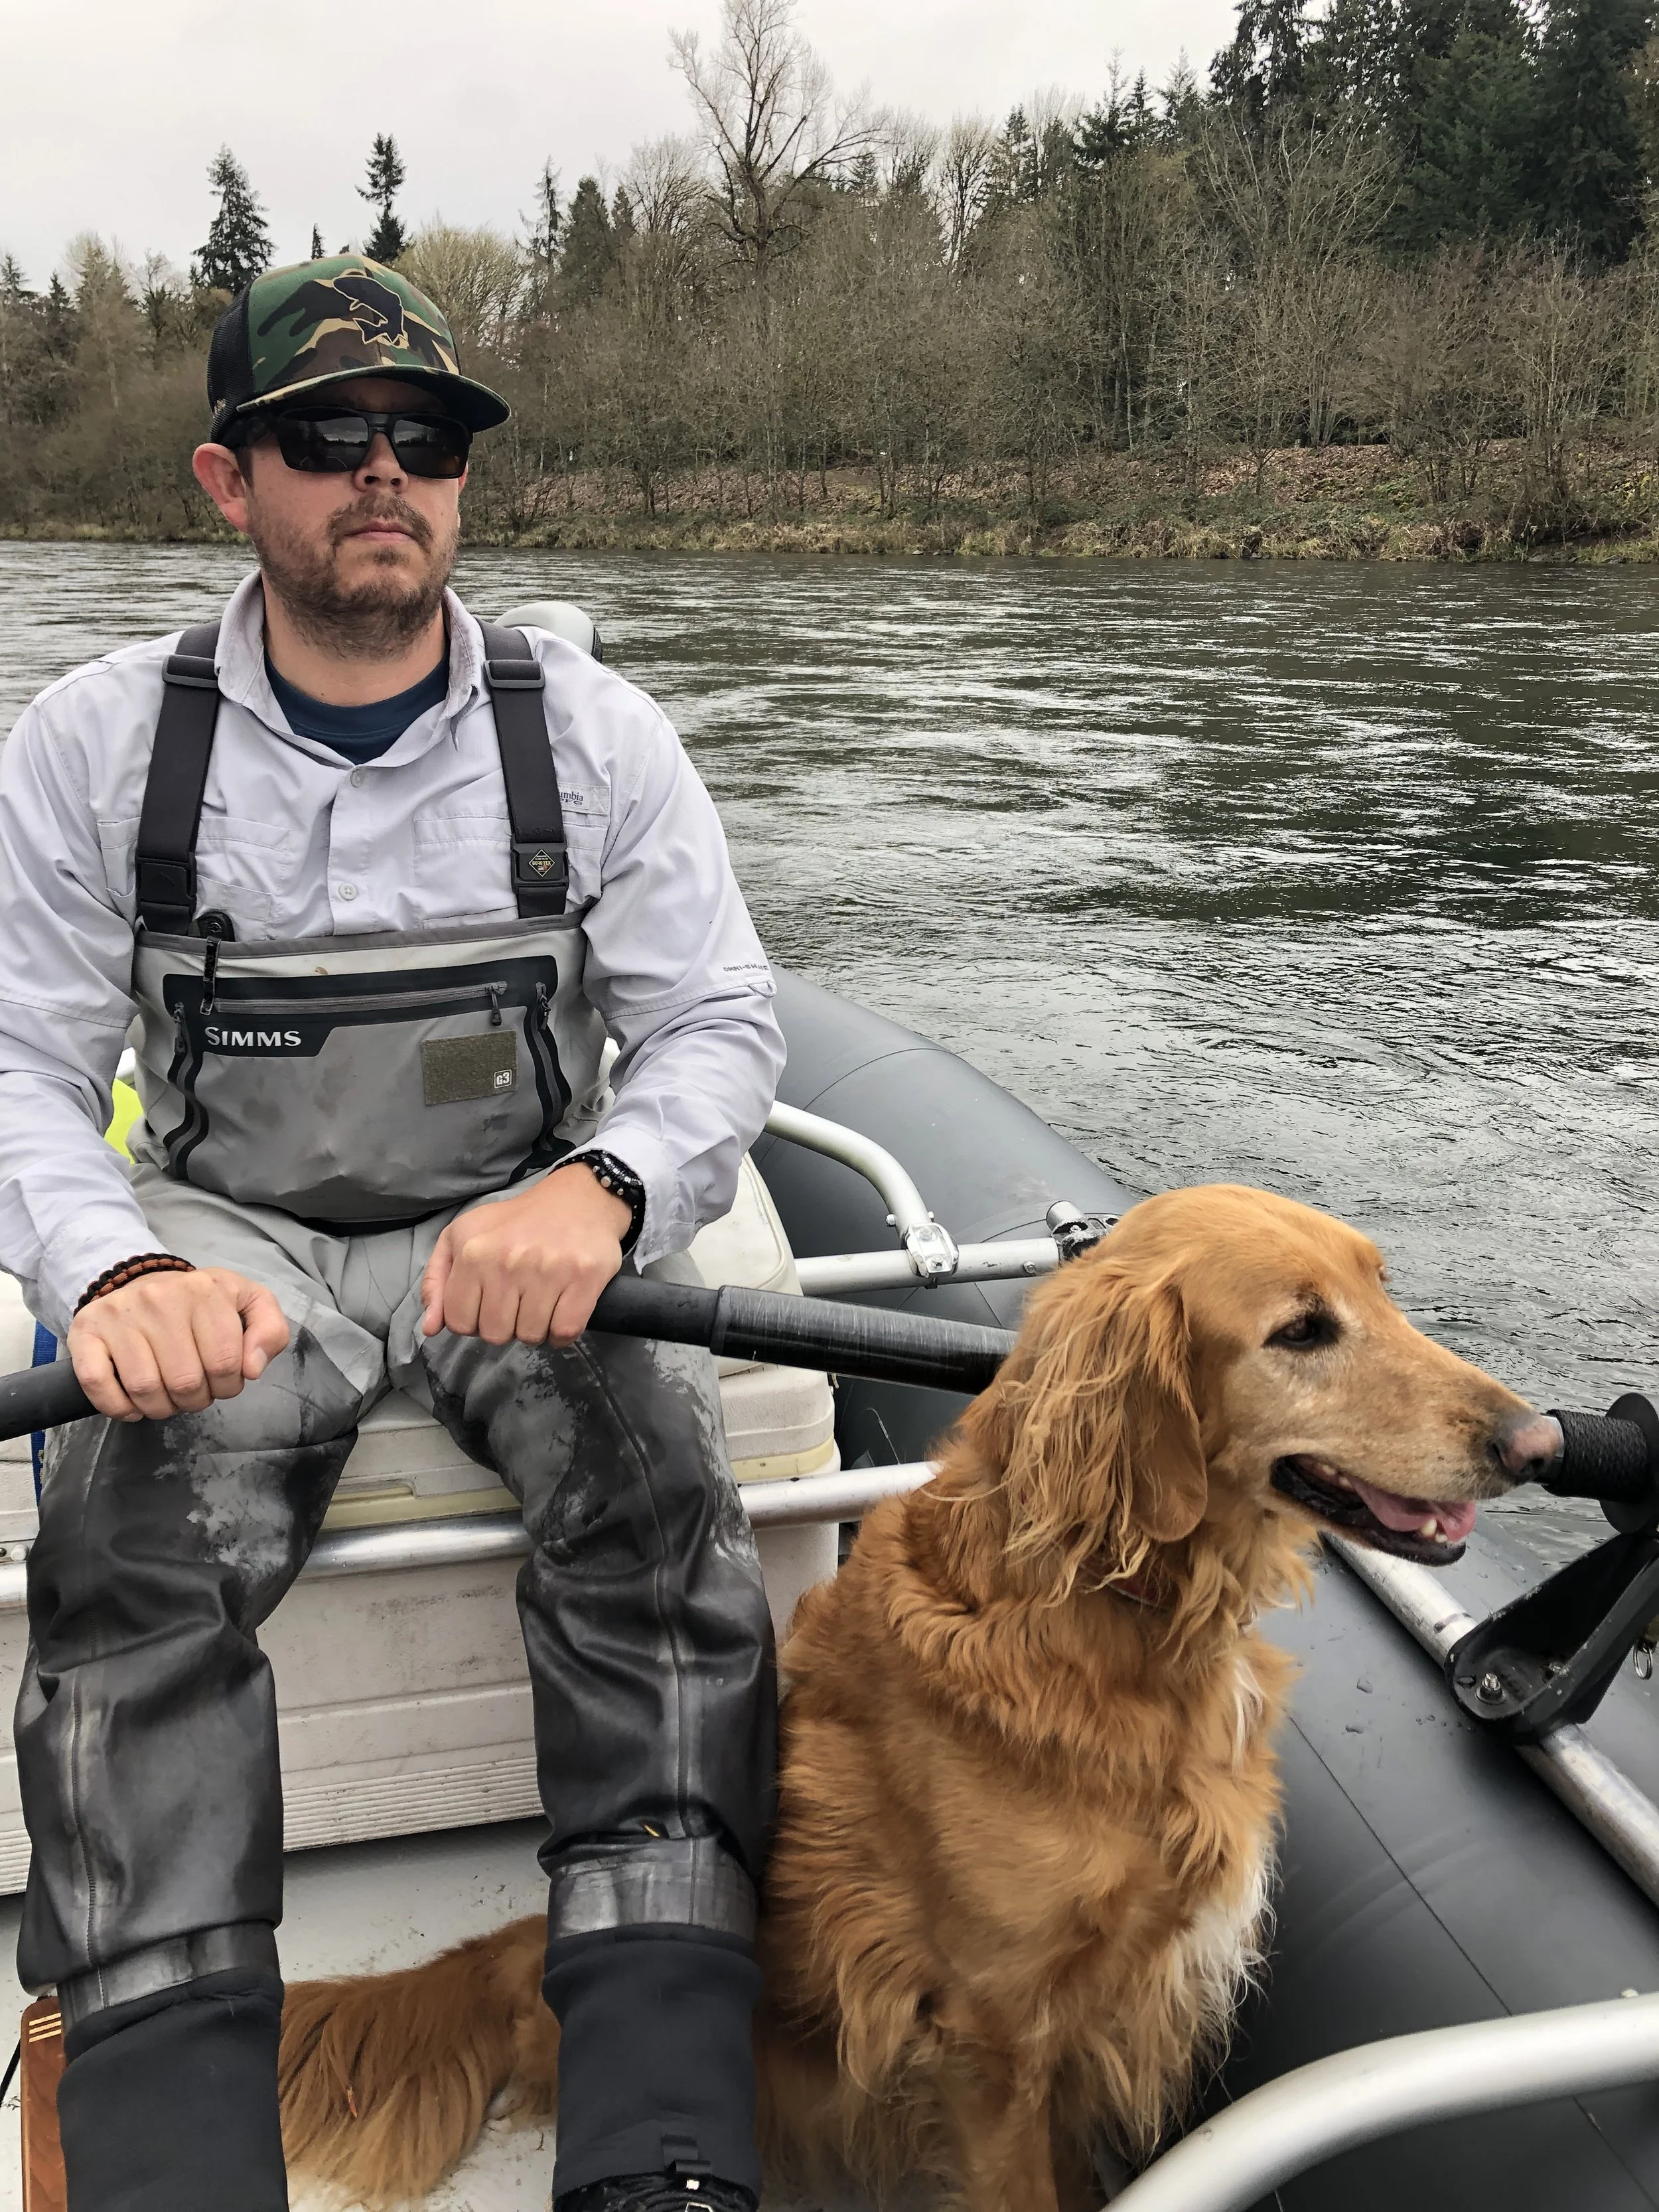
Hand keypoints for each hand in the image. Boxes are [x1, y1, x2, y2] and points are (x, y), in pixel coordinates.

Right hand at [67, 1268, 290, 1421]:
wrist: (140, 1281)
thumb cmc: (199, 1302)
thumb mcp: (247, 1303)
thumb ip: (270, 1331)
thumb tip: (252, 1368)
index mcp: (204, 1291)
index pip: (225, 1363)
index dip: (228, 1385)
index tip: (222, 1381)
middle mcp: (159, 1298)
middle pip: (185, 1382)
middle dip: (195, 1400)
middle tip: (193, 1392)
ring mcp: (119, 1315)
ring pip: (144, 1388)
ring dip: (159, 1408)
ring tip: (166, 1398)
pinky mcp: (85, 1332)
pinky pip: (98, 1383)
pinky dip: (118, 1407)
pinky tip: (133, 1405)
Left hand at [421, 1166, 632, 1346]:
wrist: (578, 1198)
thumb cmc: (516, 1222)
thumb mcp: (461, 1237)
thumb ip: (437, 1281)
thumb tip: (430, 1328)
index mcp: (473, 1252)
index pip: (459, 1322)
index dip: (473, 1320)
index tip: (489, 1303)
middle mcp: (507, 1262)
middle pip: (495, 1334)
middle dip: (505, 1325)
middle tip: (518, 1301)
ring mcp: (548, 1271)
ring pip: (530, 1336)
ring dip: (535, 1328)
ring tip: (541, 1302)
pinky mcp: (584, 1278)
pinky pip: (564, 1332)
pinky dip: (561, 1333)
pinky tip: (561, 1312)